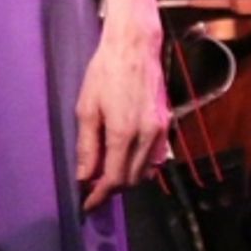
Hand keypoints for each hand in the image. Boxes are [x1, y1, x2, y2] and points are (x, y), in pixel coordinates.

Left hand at [74, 25, 170, 212]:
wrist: (134, 46)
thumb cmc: (105, 71)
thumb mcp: (87, 108)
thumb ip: (87, 146)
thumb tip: (84, 177)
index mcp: (124, 133)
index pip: (114, 180)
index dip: (99, 196)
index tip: (86, 204)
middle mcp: (147, 136)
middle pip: (131, 180)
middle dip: (111, 188)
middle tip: (92, 186)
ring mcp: (160, 130)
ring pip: (144, 171)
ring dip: (126, 177)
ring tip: (106, 171)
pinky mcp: (165, 123)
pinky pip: (154, 156)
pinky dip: (140, 165)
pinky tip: (125, 156)